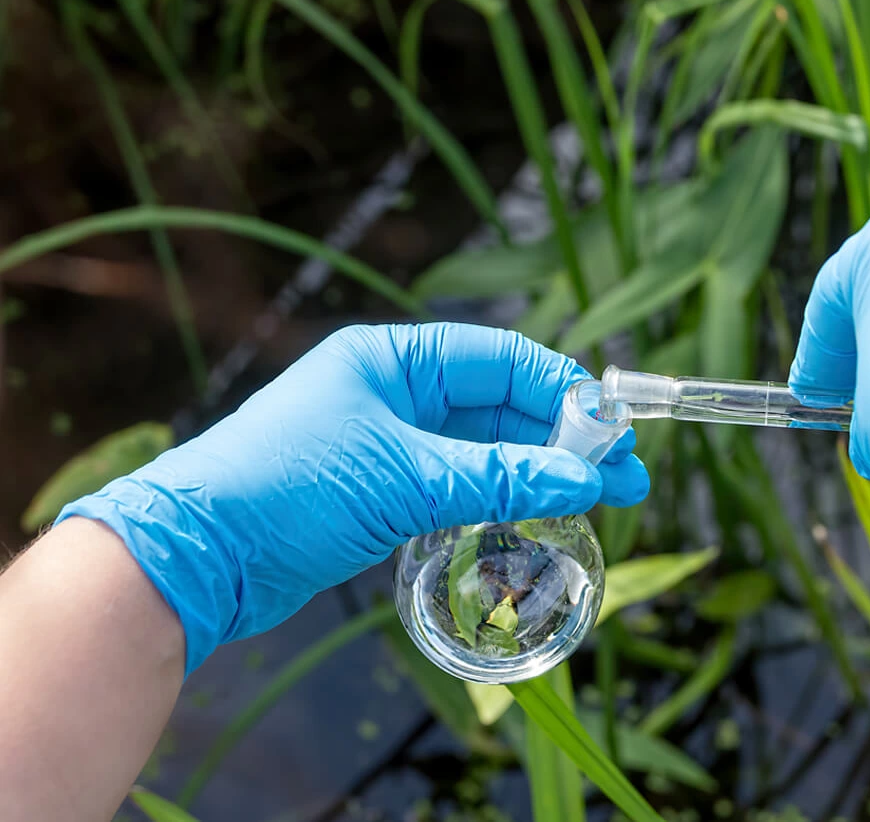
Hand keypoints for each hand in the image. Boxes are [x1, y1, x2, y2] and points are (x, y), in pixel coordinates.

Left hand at [57, 323, 648, 674]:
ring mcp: (390, 443)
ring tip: (600, 500)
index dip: (563, 390)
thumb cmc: (285, 489)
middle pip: (501, 406)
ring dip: (540, 472)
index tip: (613, 428)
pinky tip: (540, 513)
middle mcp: (396, 392)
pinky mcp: (383, 492)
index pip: (501, 359)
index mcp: (394, 359)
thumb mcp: (403, 478)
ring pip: (485, 450)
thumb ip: (496, 477)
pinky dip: (502, 497)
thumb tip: (582, 478)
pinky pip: (460, 484)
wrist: (196, 557)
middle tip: (626, 476)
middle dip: (564, 440)